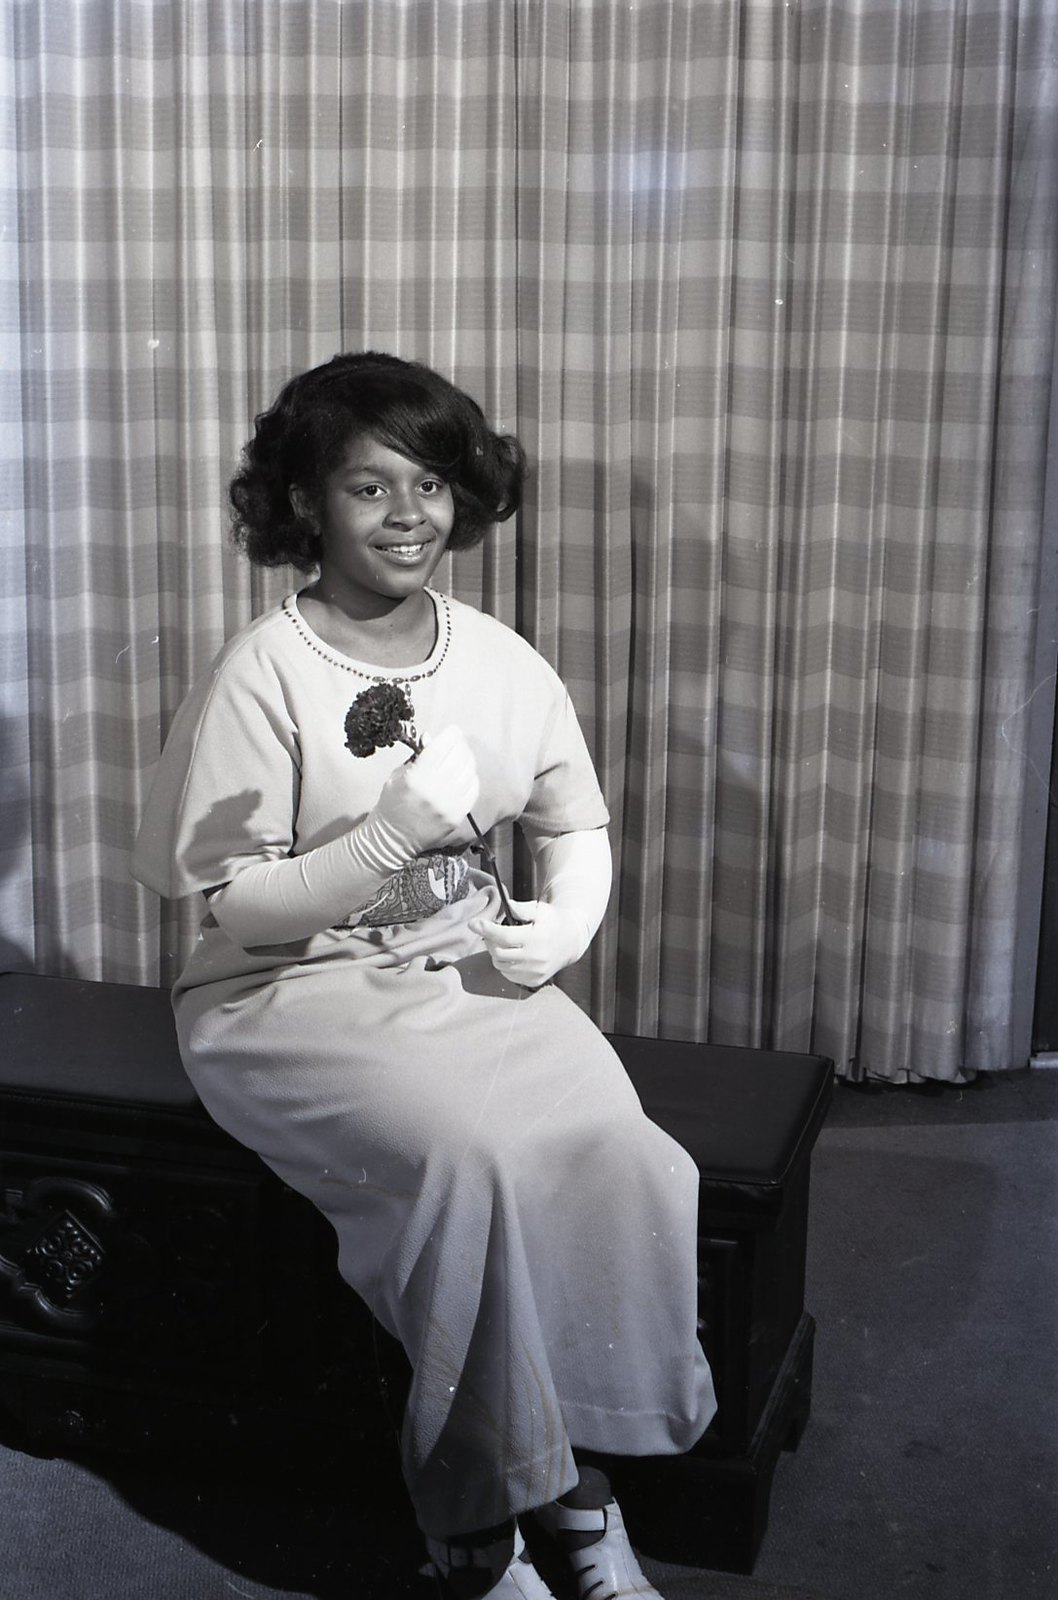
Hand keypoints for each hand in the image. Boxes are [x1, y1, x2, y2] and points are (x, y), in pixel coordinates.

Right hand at [372, 726, 479, 853]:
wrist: (394, 838)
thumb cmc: (392, 804)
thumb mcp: (398, 775)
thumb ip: (418, 756)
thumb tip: (432, 737)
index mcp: (417, 777)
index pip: (443, 746)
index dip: (451, 734)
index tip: (452, 731)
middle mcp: (436, 789)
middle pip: (460, 755)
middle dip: (460, 745)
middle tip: (456, 744)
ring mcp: (449, 804)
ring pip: (470, 770)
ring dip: (466, 760)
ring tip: (459, 759)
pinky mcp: (458, 816)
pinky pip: (473, 789)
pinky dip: (471, 777)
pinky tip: (463, 775)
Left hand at [468, 899, 590, 987]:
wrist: (572, 941)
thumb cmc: (554, 922)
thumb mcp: (540, 909)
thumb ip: (522, 908)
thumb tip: (506, 905)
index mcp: (535, 938)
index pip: (503, 936)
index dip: (486, 929)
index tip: (473, 923)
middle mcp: (535, 957)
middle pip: (498, 953)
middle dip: (489, 941)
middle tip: (490, 933)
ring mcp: (535, 971)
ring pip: (501, 966)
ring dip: (496, 954)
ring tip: (503, 943)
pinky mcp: (534, 980)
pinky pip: (510, 975)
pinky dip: (505, 965)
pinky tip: (512, 955)